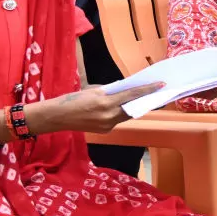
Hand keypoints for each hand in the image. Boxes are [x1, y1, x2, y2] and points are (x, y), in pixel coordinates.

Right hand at [32, 83, 165, 134]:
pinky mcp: (105, 130)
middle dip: (144, 100)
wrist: (56, 117)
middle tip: (156, 92)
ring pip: (126, 115)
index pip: (132, 95)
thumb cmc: (72, 100)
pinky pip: (118, 120)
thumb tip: (124, 90)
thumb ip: (110, 91)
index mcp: (106, 103)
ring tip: (142, 99)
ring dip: (133, 107)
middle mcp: (109, 116)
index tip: (161, 85)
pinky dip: (121, 113)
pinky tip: (123, 107)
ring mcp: (107, 125)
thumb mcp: (92, 91)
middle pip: (133, 107)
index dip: (148, 90)